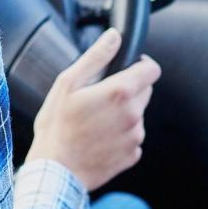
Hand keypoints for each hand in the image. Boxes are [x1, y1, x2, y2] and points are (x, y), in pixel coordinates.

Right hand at [24, 28, 161, 190]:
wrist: (55, 170)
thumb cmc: (57, 126)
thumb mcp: (68, 83)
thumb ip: (96, 56)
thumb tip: (114, 37)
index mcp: (120, 92)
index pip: (152, 70)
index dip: (140, 64)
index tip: (125, 68)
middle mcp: (134, 115)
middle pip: (144, 90)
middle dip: (127, 88)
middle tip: (99, 96)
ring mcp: (135, 137)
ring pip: (137, 114)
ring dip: (123, 112)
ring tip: (94, 120)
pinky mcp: (132, 155)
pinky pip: (132, 136)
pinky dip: (120, 134)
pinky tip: (98, 137)